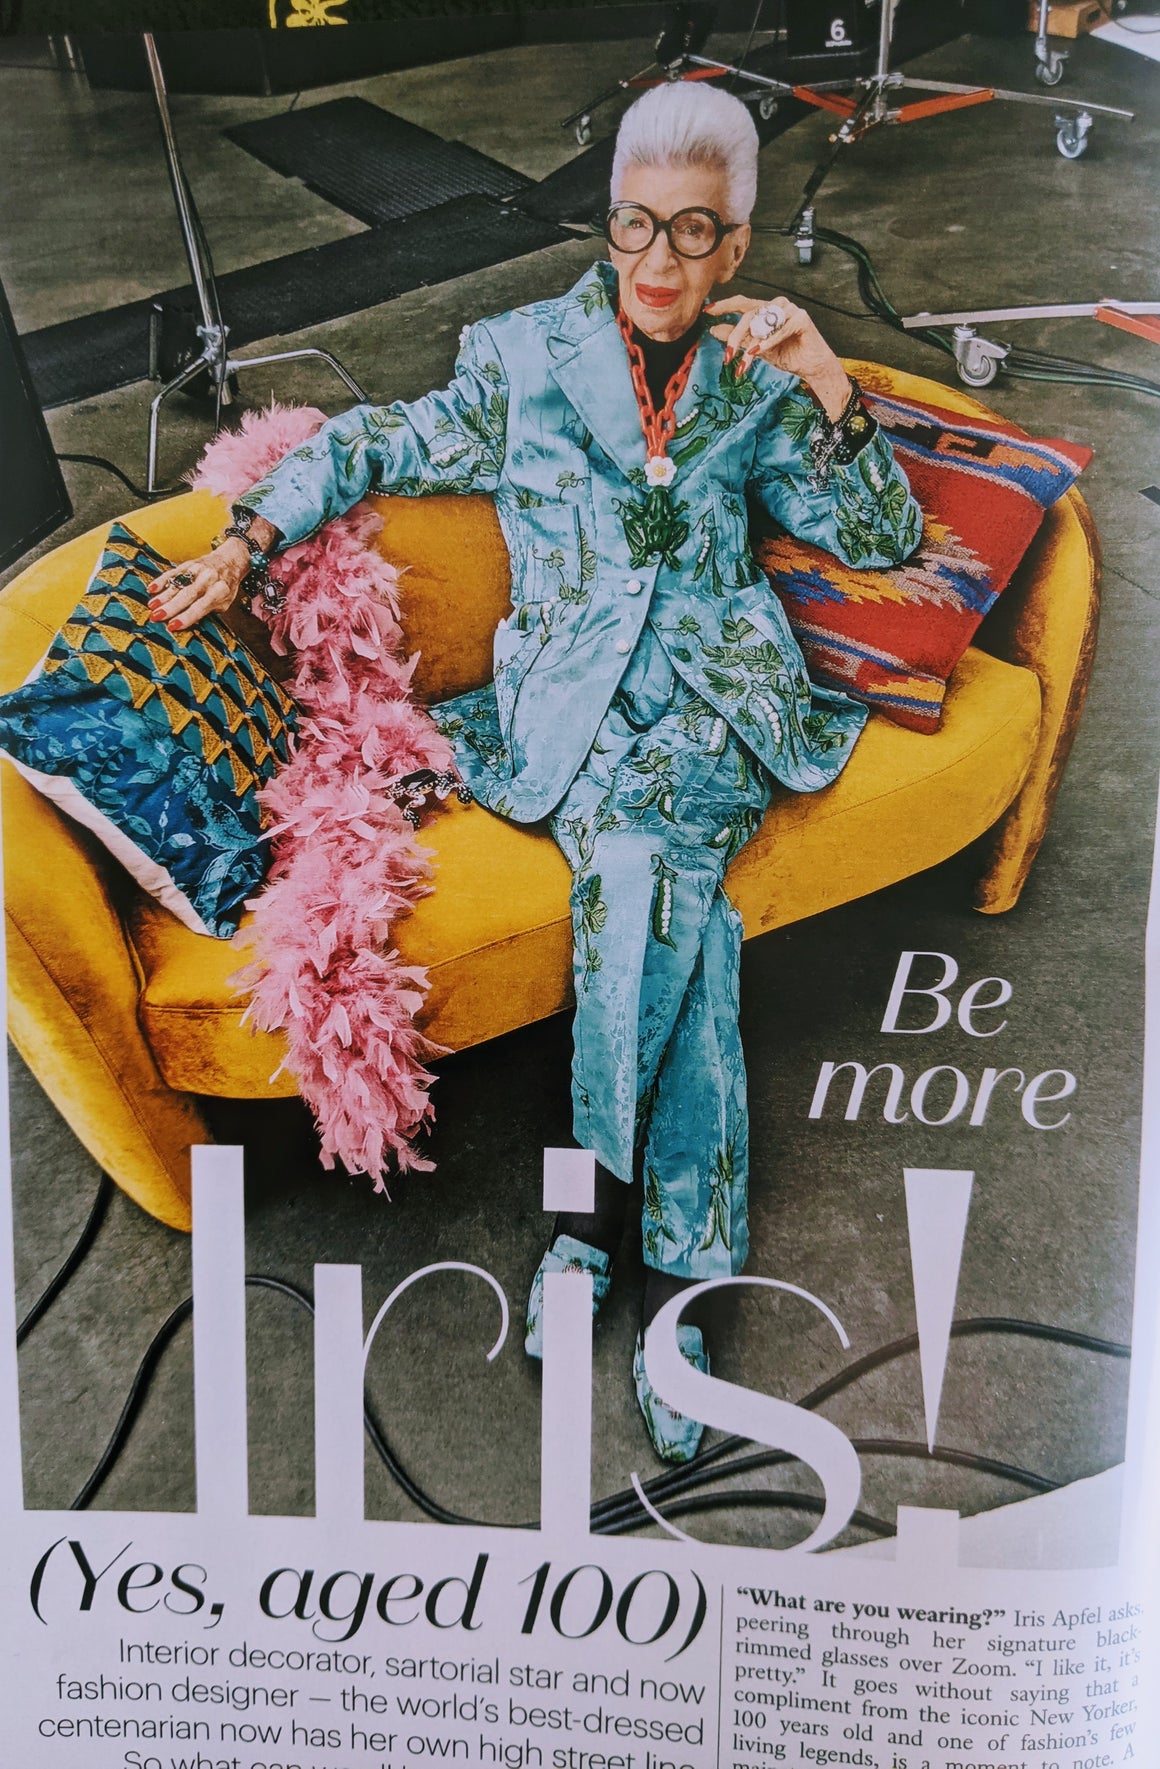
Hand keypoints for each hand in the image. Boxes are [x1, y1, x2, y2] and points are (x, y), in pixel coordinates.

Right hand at [148, 537, 250, 630]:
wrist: (230, 561)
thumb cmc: (225, 587)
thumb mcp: (224, 603)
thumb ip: (208, 612)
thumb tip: (190, 624)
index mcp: (220, 591)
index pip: (201, 607)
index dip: (186, 617)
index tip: (172, 626)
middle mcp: (208, 579)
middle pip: (187, 595)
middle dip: (171, 607)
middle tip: (156, 616)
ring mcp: (197, 570)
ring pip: (178, 584)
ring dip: (163, 596)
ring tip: (151, 606)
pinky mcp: (188, 564)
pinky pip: (173, 572)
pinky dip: (161, 580)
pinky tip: (152, 588)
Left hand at [704, 295, 851, 420]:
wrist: (811, 367)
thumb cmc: (786, 355)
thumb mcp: (756, 348)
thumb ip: (738, 338)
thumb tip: (714, 330)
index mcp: (766, 309)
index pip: (741, 303)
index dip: (724, 305)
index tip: (707, 311)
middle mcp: (777, 305)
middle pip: (748, 314)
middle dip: (735, 337)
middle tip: (727, 357)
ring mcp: (790, 309)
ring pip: (762, 323)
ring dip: (751, 345)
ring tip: (744, 363)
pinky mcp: (801, 318)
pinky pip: (780, 329)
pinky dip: (768, 341)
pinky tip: (758, 350)